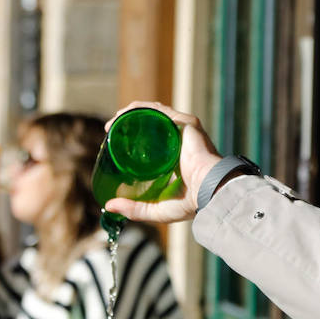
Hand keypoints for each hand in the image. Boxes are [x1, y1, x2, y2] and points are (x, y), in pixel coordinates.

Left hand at [103, 101, 223, 223]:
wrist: (211, 191)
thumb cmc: (190, 202)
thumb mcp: (156, 209)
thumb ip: (134, 210)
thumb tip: (109, 206)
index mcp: (174, 157)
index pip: (149, 143)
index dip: (128, 142)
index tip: (110, 147)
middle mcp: (178, 140)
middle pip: (148, 126)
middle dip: (125, 126)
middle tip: (108, 134)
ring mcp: (182, 129)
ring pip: (151, 114)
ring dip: (128, 114)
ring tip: (112, 124)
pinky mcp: (186, 122)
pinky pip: (158, 110)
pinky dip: (139, 109)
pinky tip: (123, 114)